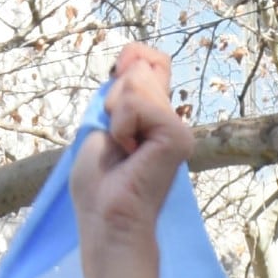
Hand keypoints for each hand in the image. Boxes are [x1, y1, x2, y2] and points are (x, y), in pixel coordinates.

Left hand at [69, 44, 193, 244]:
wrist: (107, 218)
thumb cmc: (99, 184)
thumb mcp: (101, 123)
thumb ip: (120, 92)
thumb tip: (136, 59)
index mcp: (153, 115)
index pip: (153, 62)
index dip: (133, 58)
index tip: (116, 86)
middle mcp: (170, 119)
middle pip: (141, 68)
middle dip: (115, 99)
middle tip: (117, 139)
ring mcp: (177, 128)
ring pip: (136, 83)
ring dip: (116, 115)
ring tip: (123, 148)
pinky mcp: (178, 137)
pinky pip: (137, 105)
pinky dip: (122, 126)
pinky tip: (130, 153)